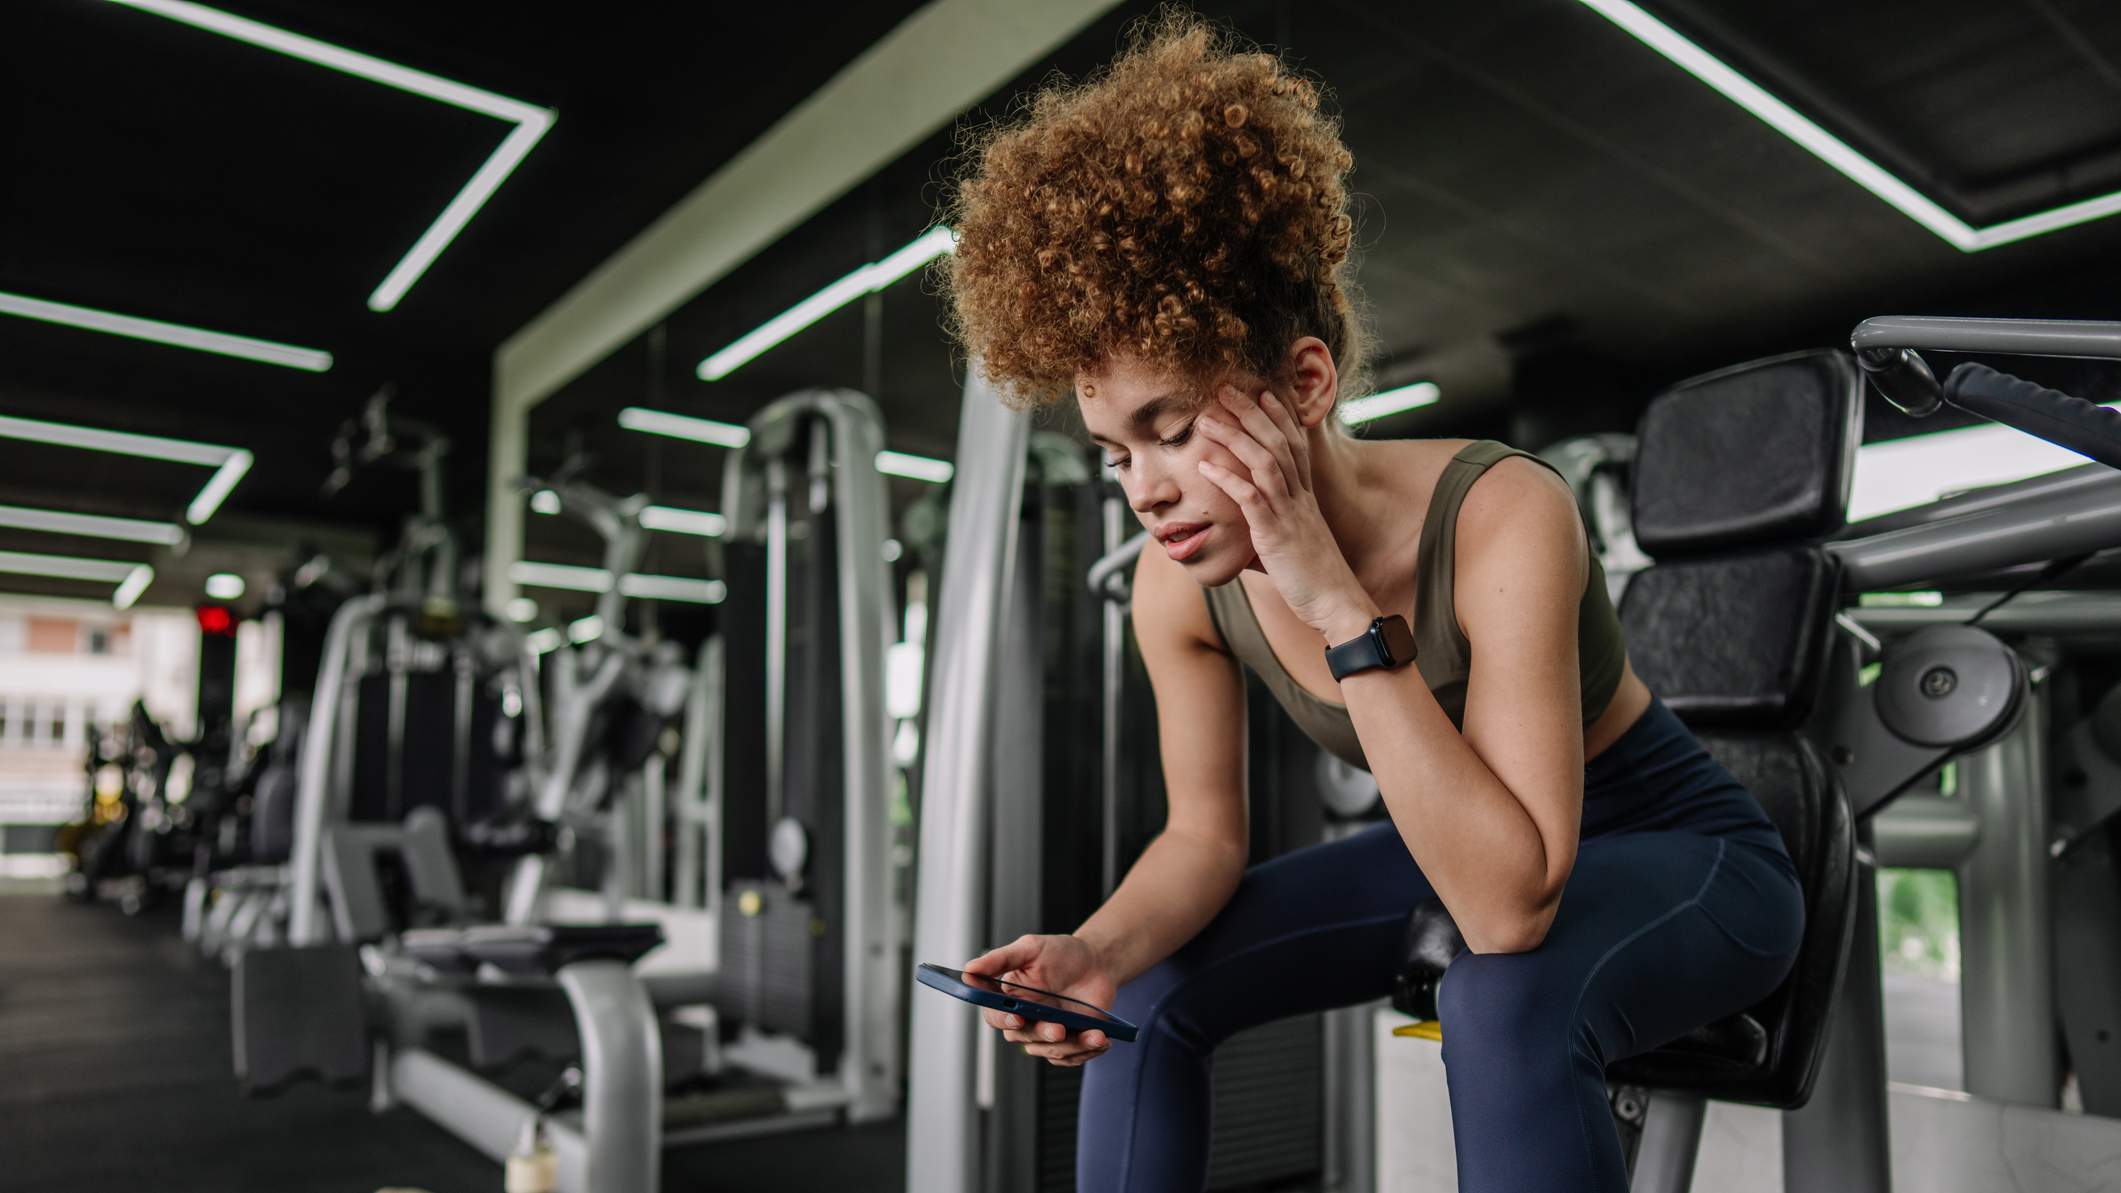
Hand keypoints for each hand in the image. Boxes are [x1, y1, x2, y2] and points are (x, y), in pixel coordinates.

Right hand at [964, 933, 1118, 1066]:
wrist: (1098, 962)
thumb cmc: (1062, 953)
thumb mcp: (1030, 948)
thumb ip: (999, 959)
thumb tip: (969, 969)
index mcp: (1010, 997)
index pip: (994, 1016)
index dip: (1002, 1020)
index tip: (1016, 1017)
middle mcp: (1026, 1018)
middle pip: (1022, 1037)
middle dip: (1041, 1034)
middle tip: (1059, 1028)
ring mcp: (1048, 1033)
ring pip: (1049, 1052)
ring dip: (1071, 1046)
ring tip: (1094, 1033)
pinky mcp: (1070, 1042)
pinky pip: (1072, 1058)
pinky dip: (1087, 1051)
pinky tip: (1100, 1038)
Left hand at [1195, 387, 1375, 638]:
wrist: (1337, 604)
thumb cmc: (1316, 579)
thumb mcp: (1297, 544)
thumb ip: (1276, 529)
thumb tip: (1255, 530)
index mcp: (1307, 497)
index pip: (1296, 445)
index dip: (1280, 416)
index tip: (1262, 392)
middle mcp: (1301, 498)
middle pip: (1278, 442)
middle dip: (1251, 413)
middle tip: (1225, 389)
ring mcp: (1290, 514)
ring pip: (1264, 462)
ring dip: (1234, 437)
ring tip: (1206, 420)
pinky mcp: (1277, 535)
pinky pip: (1252, 499)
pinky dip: (1228, 479)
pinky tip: (1205, 466)